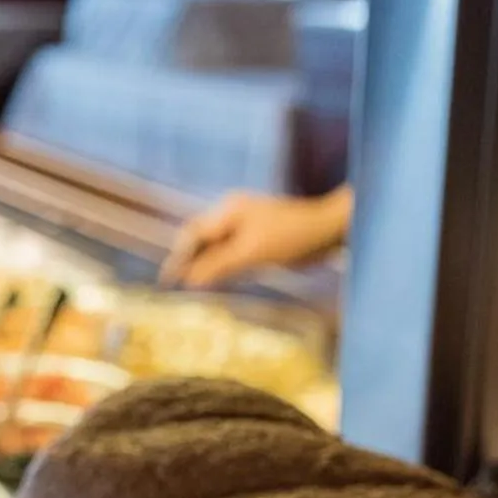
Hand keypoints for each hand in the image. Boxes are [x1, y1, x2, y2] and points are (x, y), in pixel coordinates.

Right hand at [160, 187, 353, 287]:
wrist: (329, 229)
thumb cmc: (291, 237)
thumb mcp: (250, 253)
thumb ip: (218, 265)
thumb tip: (190, 281)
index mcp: (228, 211)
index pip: (194, 234)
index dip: (179, 257)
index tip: (168, 280)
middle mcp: (234, 214)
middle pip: (202, 239)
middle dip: (190, 261)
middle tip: (177, 285)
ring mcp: (247, 224)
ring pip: (217, 247)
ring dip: (206, 265)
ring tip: (194, 286)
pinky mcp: (259, 237)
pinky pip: (232, 251)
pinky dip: (223, 265)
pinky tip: (220, 279)